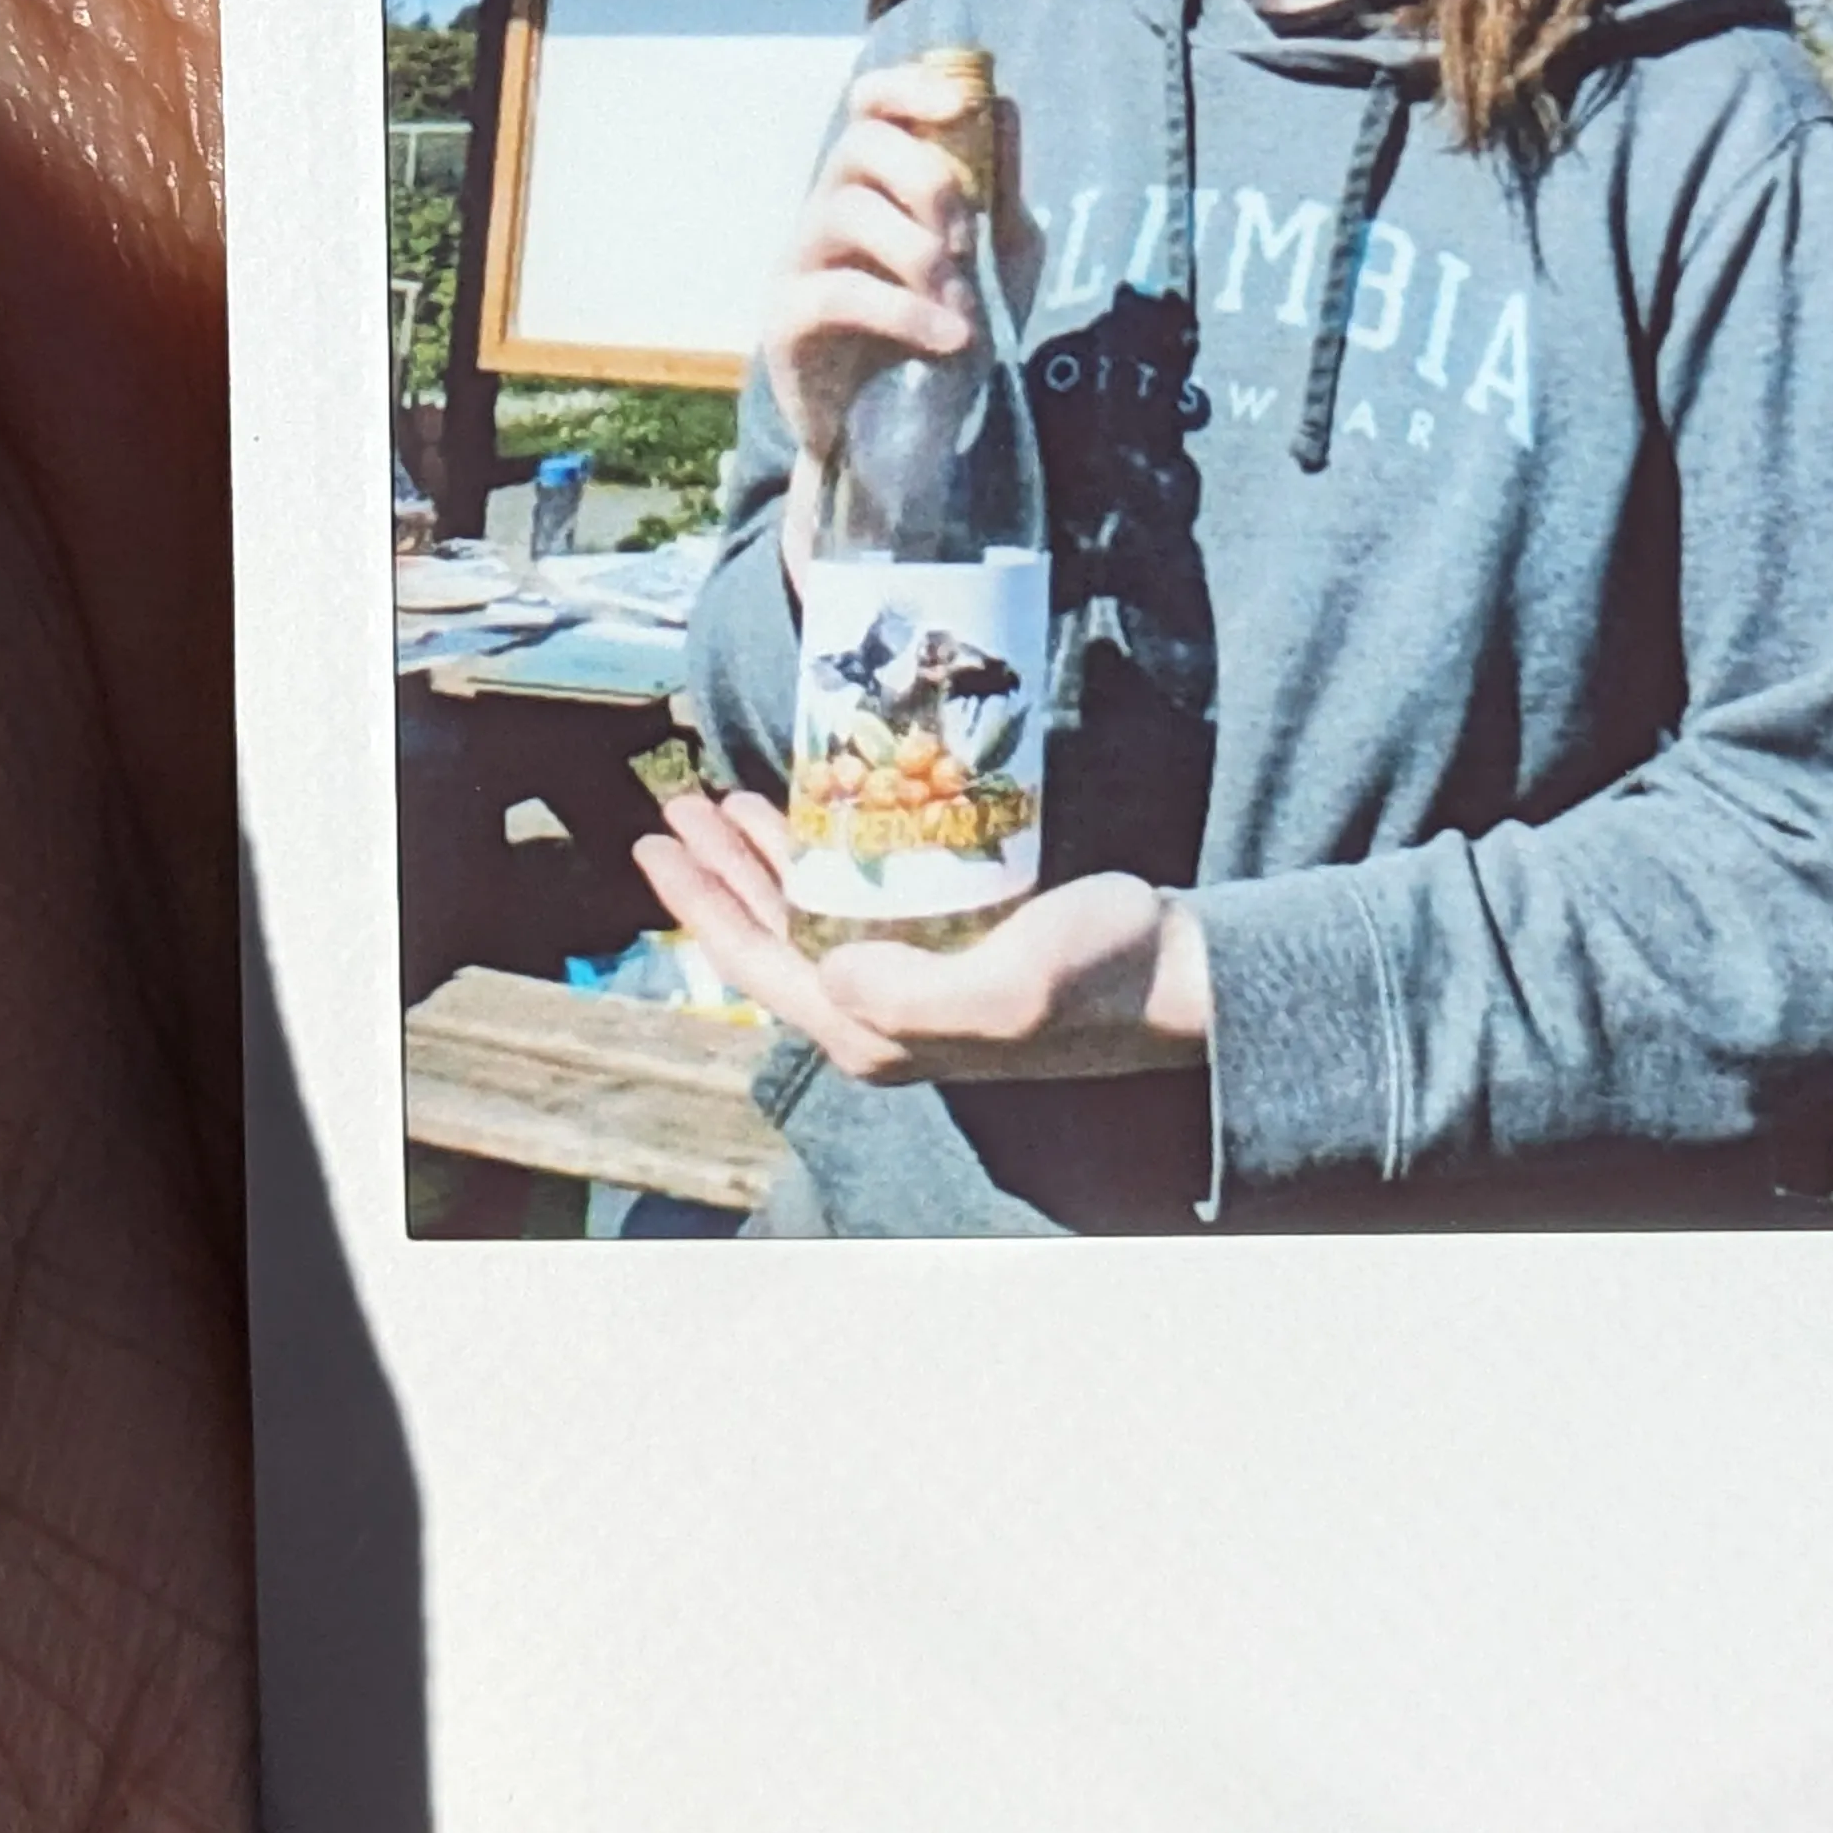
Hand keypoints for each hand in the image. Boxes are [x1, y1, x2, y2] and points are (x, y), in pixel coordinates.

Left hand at [634, 793, 1209, 1081]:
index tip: (657, 842)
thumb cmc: (1098, 976)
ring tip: (722, 801)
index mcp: (877, 1031)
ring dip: (761, 859)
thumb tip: (828, 970)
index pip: (761, 964)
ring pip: (809, 915)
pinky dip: (823, 854)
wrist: (1175, 972)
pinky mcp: (948, 942)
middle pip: (772, 936)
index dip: (702, 904)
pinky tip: (812, 815)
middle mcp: (882, 1012)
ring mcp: (913, 978)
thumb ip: (914, 994)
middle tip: (677, 802)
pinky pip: (856, 898)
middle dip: (718, 870)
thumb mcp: (1008, 987)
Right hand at [760, 57, 1040, 502]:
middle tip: (968, 238)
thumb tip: (1001, 106)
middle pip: (859, 144)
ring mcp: (799, 261)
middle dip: (928, 179)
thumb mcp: (994, 258)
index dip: (908, 87)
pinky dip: (903, 311)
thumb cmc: (946, 330)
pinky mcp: (785, 320)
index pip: (870, 103)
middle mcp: (826, 206)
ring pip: (846, 211)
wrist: (904, 435)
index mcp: (875, 182)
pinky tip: (949, 337)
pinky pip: (837, 293)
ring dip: (921, 255)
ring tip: (965, 308)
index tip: (959, 104)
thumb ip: (998, 190)